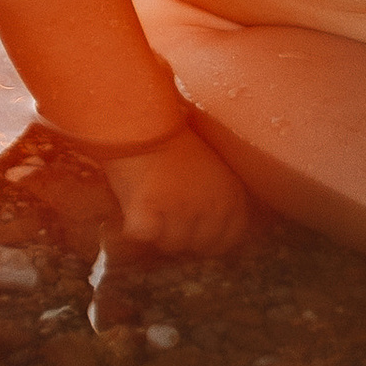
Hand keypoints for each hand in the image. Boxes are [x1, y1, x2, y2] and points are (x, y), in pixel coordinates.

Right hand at [104, 123, 249, 255]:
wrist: (142, 118)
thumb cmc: (174, 137)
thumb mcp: (211, 166)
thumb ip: (216, 197)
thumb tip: (211, 232)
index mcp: (232, 198)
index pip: (228, 240)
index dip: (207, 238)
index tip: (191, 226)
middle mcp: (212, 210)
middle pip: (197, 247)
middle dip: (181, 234)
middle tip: (165, 206)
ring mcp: (182, 215)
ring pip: (169, 245)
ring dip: (157, 229)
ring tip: (150, 196)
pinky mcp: (149, 217)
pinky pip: (142, 236)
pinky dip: (134, 225)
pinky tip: (134, 202)